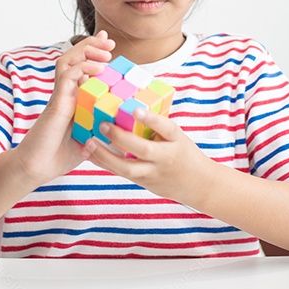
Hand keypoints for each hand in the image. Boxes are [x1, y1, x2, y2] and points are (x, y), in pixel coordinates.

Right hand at [12, 30, 114, 185]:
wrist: (35, 168)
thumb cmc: (58, 156)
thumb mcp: (88, 140)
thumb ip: (100, 131)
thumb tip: (118, 130)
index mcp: (73, 98)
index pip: (81, 66)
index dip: (93, 52)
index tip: (108, 45)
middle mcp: (65, 93)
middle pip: (74, 57)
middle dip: (92, 45)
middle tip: (109, 41)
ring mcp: (59, 96)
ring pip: (68, 60)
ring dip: (87, 50)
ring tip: (105, 50)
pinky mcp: (56, 103)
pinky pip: (67, 77)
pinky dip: (83, 68)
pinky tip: (98, 69)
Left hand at [86, 108, 211, 204]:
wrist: (199, 185)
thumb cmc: (185, 154)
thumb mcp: (178, 137)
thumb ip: (158, 125)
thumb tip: (132, 104)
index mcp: (177, 140)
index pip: (167, 128)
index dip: (152, 119)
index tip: (136, 109)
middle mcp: (165, 157)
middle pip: (143, 150)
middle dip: (121, 138)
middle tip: (103, 125)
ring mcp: (153, 172)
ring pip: (127, 168)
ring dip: (105, 155)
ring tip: (89, 142)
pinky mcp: (143, 182)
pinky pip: (120, 174)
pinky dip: (104, 163)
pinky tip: (90, 154)